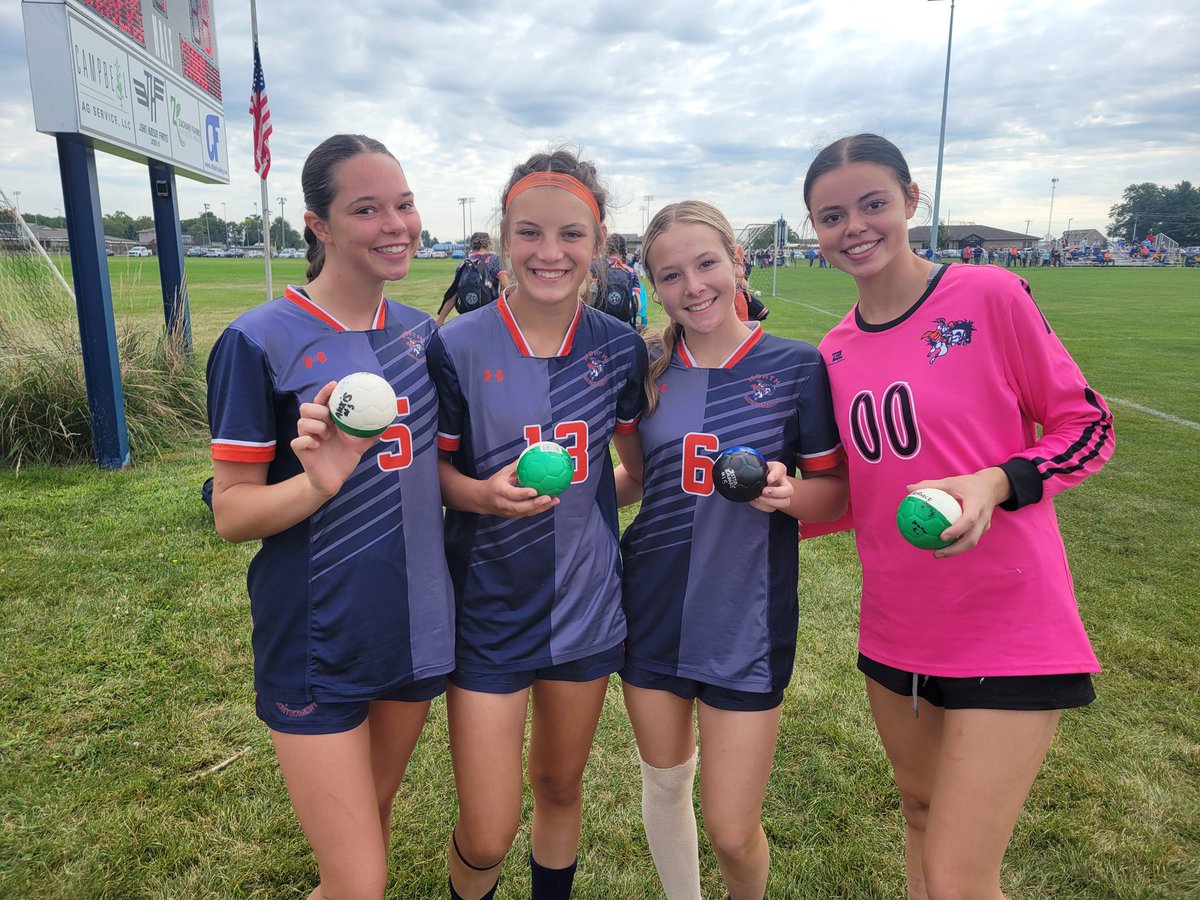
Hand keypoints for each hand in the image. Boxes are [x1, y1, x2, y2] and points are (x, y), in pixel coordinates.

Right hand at [290, 380, 378, 498]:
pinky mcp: (300, 450)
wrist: (334, 480)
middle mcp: (314, 427)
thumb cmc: (344, 458)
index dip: (325, 392)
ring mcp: (306, 438)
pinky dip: (308, 441)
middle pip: (306, 407)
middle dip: (319, 409)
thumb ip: (371, 433)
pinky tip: (318, 445)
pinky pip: (298, 441)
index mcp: (326, 422)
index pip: (322, 401)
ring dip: (316, 426)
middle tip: (330, 418)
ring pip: (301, 422)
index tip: (335, 384)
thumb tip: (387, 422)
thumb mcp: (360, 444)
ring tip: (327, 435)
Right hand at [477, 460, 559, 518]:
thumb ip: (516, 466)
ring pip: (527, 512)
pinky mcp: (514, 516)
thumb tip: (529, 455)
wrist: (482, 500)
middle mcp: (503, 504)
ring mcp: (509, 512)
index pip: (512, 494)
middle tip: (549, 497)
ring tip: (555, 500)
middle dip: (536, 504)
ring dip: (542, 508)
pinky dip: (540, 509)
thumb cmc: (494, 483)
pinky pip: (528, 514)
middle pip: (521, 507)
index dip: (523, 494)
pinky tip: (551, 502)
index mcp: (499, 491)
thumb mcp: (502, 473)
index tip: (534, 491)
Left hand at [749, 461, 794, 512]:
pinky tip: (755, 500)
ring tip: (758, 498)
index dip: (775, 475)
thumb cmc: (759, 472)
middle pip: (789, 491)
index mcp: (779, 471)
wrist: (753, 480)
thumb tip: (769, 480)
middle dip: (777, 493)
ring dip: (771, 502)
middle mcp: (783, 484)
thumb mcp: (760, 466)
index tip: (768, 479)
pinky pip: (771, 508)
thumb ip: (763, 469)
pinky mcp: (773, 504)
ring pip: (784, 502)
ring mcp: (780, 496)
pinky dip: (762, 506)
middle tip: (763, 491)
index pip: (780, 470)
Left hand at [907, 467, 1010, 558]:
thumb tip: (909, 488)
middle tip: (936, 553)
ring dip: (955, 550)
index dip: (956, 530)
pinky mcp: (983, 529)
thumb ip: (930, 485)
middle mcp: (983, 517)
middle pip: (971, 539)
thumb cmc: (968, 484)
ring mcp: (984, 525)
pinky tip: (943, 545)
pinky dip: (958, 544)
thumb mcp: (950, 481)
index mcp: (977, 505)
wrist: (992, 487)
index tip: (942, 536)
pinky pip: (970, 538)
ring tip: (937, 553)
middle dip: (955, 549)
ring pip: (972, 542)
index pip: (969, 520)